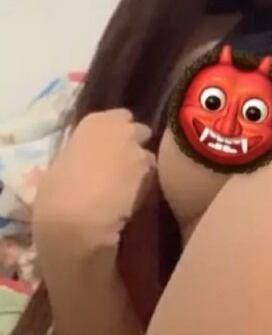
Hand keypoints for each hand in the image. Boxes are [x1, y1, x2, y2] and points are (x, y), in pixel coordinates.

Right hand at [33, 109, 156, 258]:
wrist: (76, 219)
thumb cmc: (56, 190)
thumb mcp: (59, 165)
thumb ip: (78, 156)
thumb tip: (79, 161)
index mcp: (96, 122)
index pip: (120, 116)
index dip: (117, 130)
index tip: (110, 144)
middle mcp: (123, 130)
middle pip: (139, 131)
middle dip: (133, 144)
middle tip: (120, 164)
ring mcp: (139, 152)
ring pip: (147, 156)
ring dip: (140, 166)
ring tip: (127, 186)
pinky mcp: (151, 178)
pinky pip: (151, 178)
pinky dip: (144, 185)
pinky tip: (131, 199)